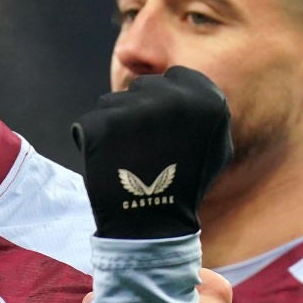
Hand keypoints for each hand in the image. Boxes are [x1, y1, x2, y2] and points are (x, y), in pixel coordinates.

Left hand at [72, 66, 233, 239]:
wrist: (153, 223)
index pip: (174, 78)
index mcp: (207, 97)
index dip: (164, 103)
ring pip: (111, 103)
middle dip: (137, 113)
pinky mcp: (102, 125)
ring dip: (113, 126)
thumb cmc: (186, 185)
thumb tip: (190, 89)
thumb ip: (204, 111)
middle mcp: (173, 98)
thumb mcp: (215, 145)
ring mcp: (135, 110)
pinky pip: (88, 125)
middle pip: (141, 88)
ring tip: (127, 159)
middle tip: (144, 149)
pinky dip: (92, 142)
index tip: (163, 130)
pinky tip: (107, 164)